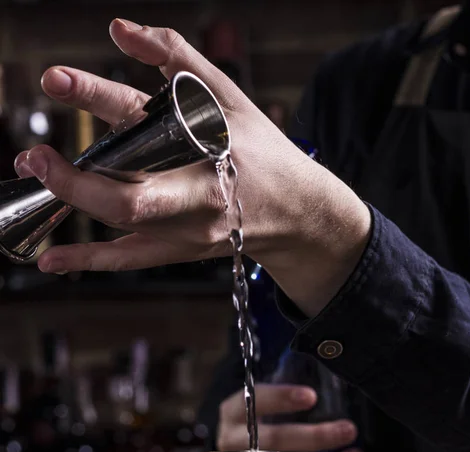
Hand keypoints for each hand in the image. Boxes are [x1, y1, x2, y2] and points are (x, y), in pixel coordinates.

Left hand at [15, 19, 370, 316]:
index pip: (148, 126)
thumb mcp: (230, 98)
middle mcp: (194, 203)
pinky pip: (129, 260)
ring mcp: (184, 234)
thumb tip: (121, 28)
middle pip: (124, 199)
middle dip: (71, 178)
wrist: (294, 214)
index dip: (98, 102)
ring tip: (35, 175)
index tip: (56, 80)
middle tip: (31, 153)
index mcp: (210, 156)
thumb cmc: (265, 155)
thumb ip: (177, 58)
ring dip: (69, 206)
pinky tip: (51, 260)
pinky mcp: (177, 251)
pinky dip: (87, 260)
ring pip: (119, 228)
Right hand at [217, 384, 362, 451]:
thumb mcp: (260, 404)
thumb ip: (283, 398)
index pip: (255, 401)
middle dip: (315, 436)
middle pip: (275, 441)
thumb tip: (326, 389)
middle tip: (348, 430)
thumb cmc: (257, 422)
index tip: (312, 396)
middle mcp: (234, 442)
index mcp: (234, 412)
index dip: (282, 398)